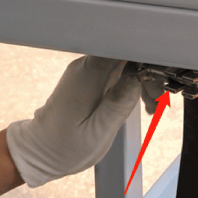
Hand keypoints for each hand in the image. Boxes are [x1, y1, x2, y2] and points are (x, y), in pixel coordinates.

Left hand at [6, 56, 141, 186]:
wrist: (42, 151)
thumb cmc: (64, 147)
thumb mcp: (97, 133)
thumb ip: (119, 104)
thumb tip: (137, 78)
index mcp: (88, 75)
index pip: (122, 46)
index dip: (144, 57)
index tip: (155, 78)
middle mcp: (87, 66)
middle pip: (128, 52)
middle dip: (147, 72)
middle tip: (153, 101)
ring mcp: (89, 71)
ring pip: (127, 61)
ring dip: (143, 80)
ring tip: (149, 106)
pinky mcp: (93, 79)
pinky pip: (120, 71)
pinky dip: (134, 84)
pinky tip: (140, 103)